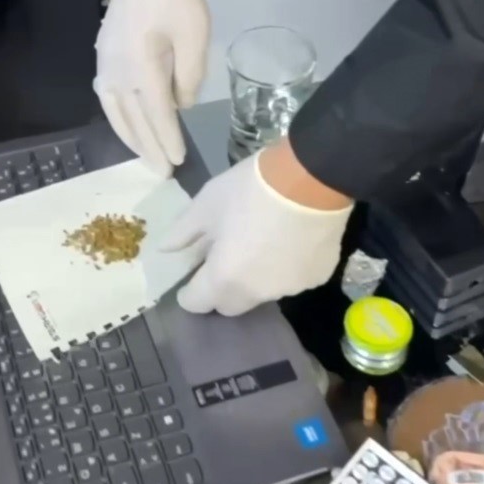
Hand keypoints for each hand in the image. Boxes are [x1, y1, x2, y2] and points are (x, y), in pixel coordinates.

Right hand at [94, 0, 208, 176]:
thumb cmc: (177, 0)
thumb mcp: (195, 37)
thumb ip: (190, 77)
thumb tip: (180, 106)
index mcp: (143, 67)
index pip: (157, 114)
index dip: (167, 140)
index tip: (177, 160)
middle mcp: (119, 72)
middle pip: (135, 120)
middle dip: (150, 148)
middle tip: (163, 172)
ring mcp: (106, 66)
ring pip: (117, 113)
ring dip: (132, 139)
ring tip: (146, 157)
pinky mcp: (103, 59)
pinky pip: (108, 99)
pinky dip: (118, 119)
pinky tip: (127, 129)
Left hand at [160, 140, 353, 315]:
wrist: (311, 178)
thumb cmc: (250, 189)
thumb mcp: (208, 203)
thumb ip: (184, 232)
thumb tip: (166, 248)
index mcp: (224, 278)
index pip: (198, 303)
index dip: (190, 293)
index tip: (191, 277)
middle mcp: (257, 293)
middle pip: (231, 305)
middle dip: (222, 289)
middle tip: (225, 259)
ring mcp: (290, 288)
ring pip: (264, 292)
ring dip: (256, 278)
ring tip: (262, 244)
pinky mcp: (317, 278)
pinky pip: (294, 279)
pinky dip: (287, 267)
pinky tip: (291, 240)